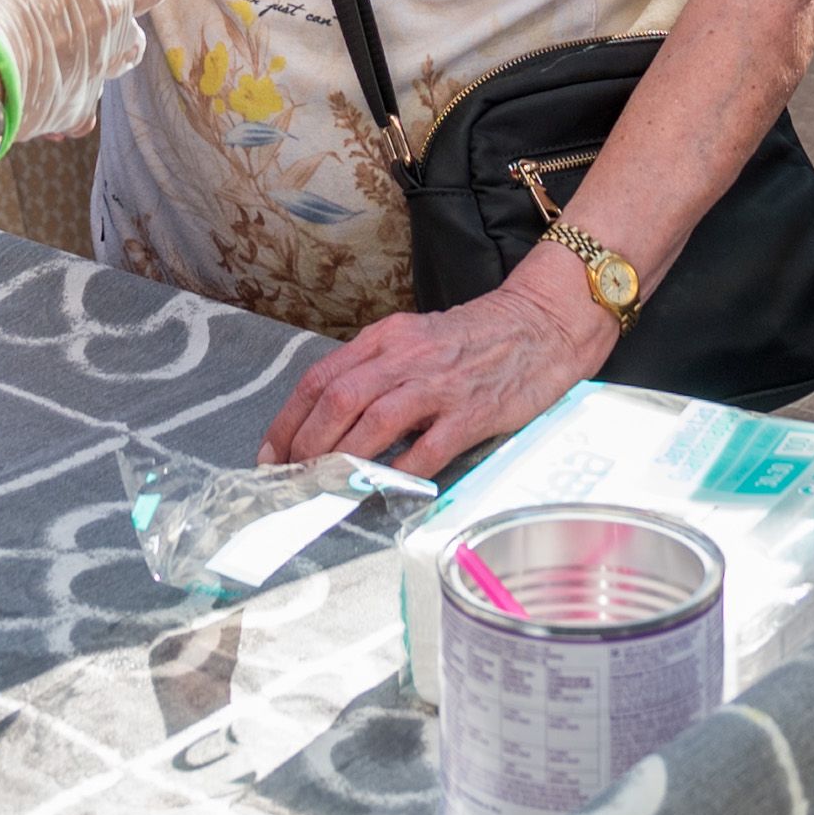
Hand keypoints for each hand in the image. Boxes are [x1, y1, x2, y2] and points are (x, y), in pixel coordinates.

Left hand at [263, 260, 609, 471]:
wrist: (542, 325)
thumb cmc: (476, 340)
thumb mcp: (416, 341)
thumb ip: (378, 373)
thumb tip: (334, 422)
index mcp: (387, 338)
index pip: (322, 377)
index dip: (289, 418)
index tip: (271, 451)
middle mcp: (407, 357)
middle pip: (339, 400)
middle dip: (306, 443)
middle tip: (292, 476)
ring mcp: (440, 385)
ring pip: (374, 421)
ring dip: (342, 457)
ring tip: (325, 485)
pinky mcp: (473, 412)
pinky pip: (428, 448)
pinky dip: (399, 472)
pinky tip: (384, 489)